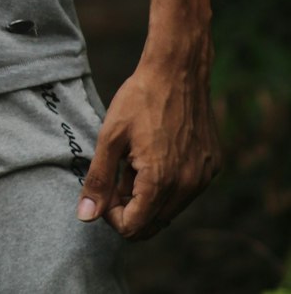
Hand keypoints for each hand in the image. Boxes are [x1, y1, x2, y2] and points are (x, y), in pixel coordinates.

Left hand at [76, 52, 221, 239]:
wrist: (178, 69)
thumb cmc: (140, 98)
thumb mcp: (110, 137)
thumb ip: (98, 180)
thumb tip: (85, 217)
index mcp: (160, 182)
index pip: (133, 228)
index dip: (112, 215)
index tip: (105, 189)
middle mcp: (187, 187)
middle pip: (153, 225)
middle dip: (130, 209)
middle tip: (118, 176)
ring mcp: (203, 178)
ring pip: (170, 210)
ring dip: (149, 196)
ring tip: (136, 160)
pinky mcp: (211, 167)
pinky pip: (186, 191)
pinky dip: (169, 183)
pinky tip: (158, 153)